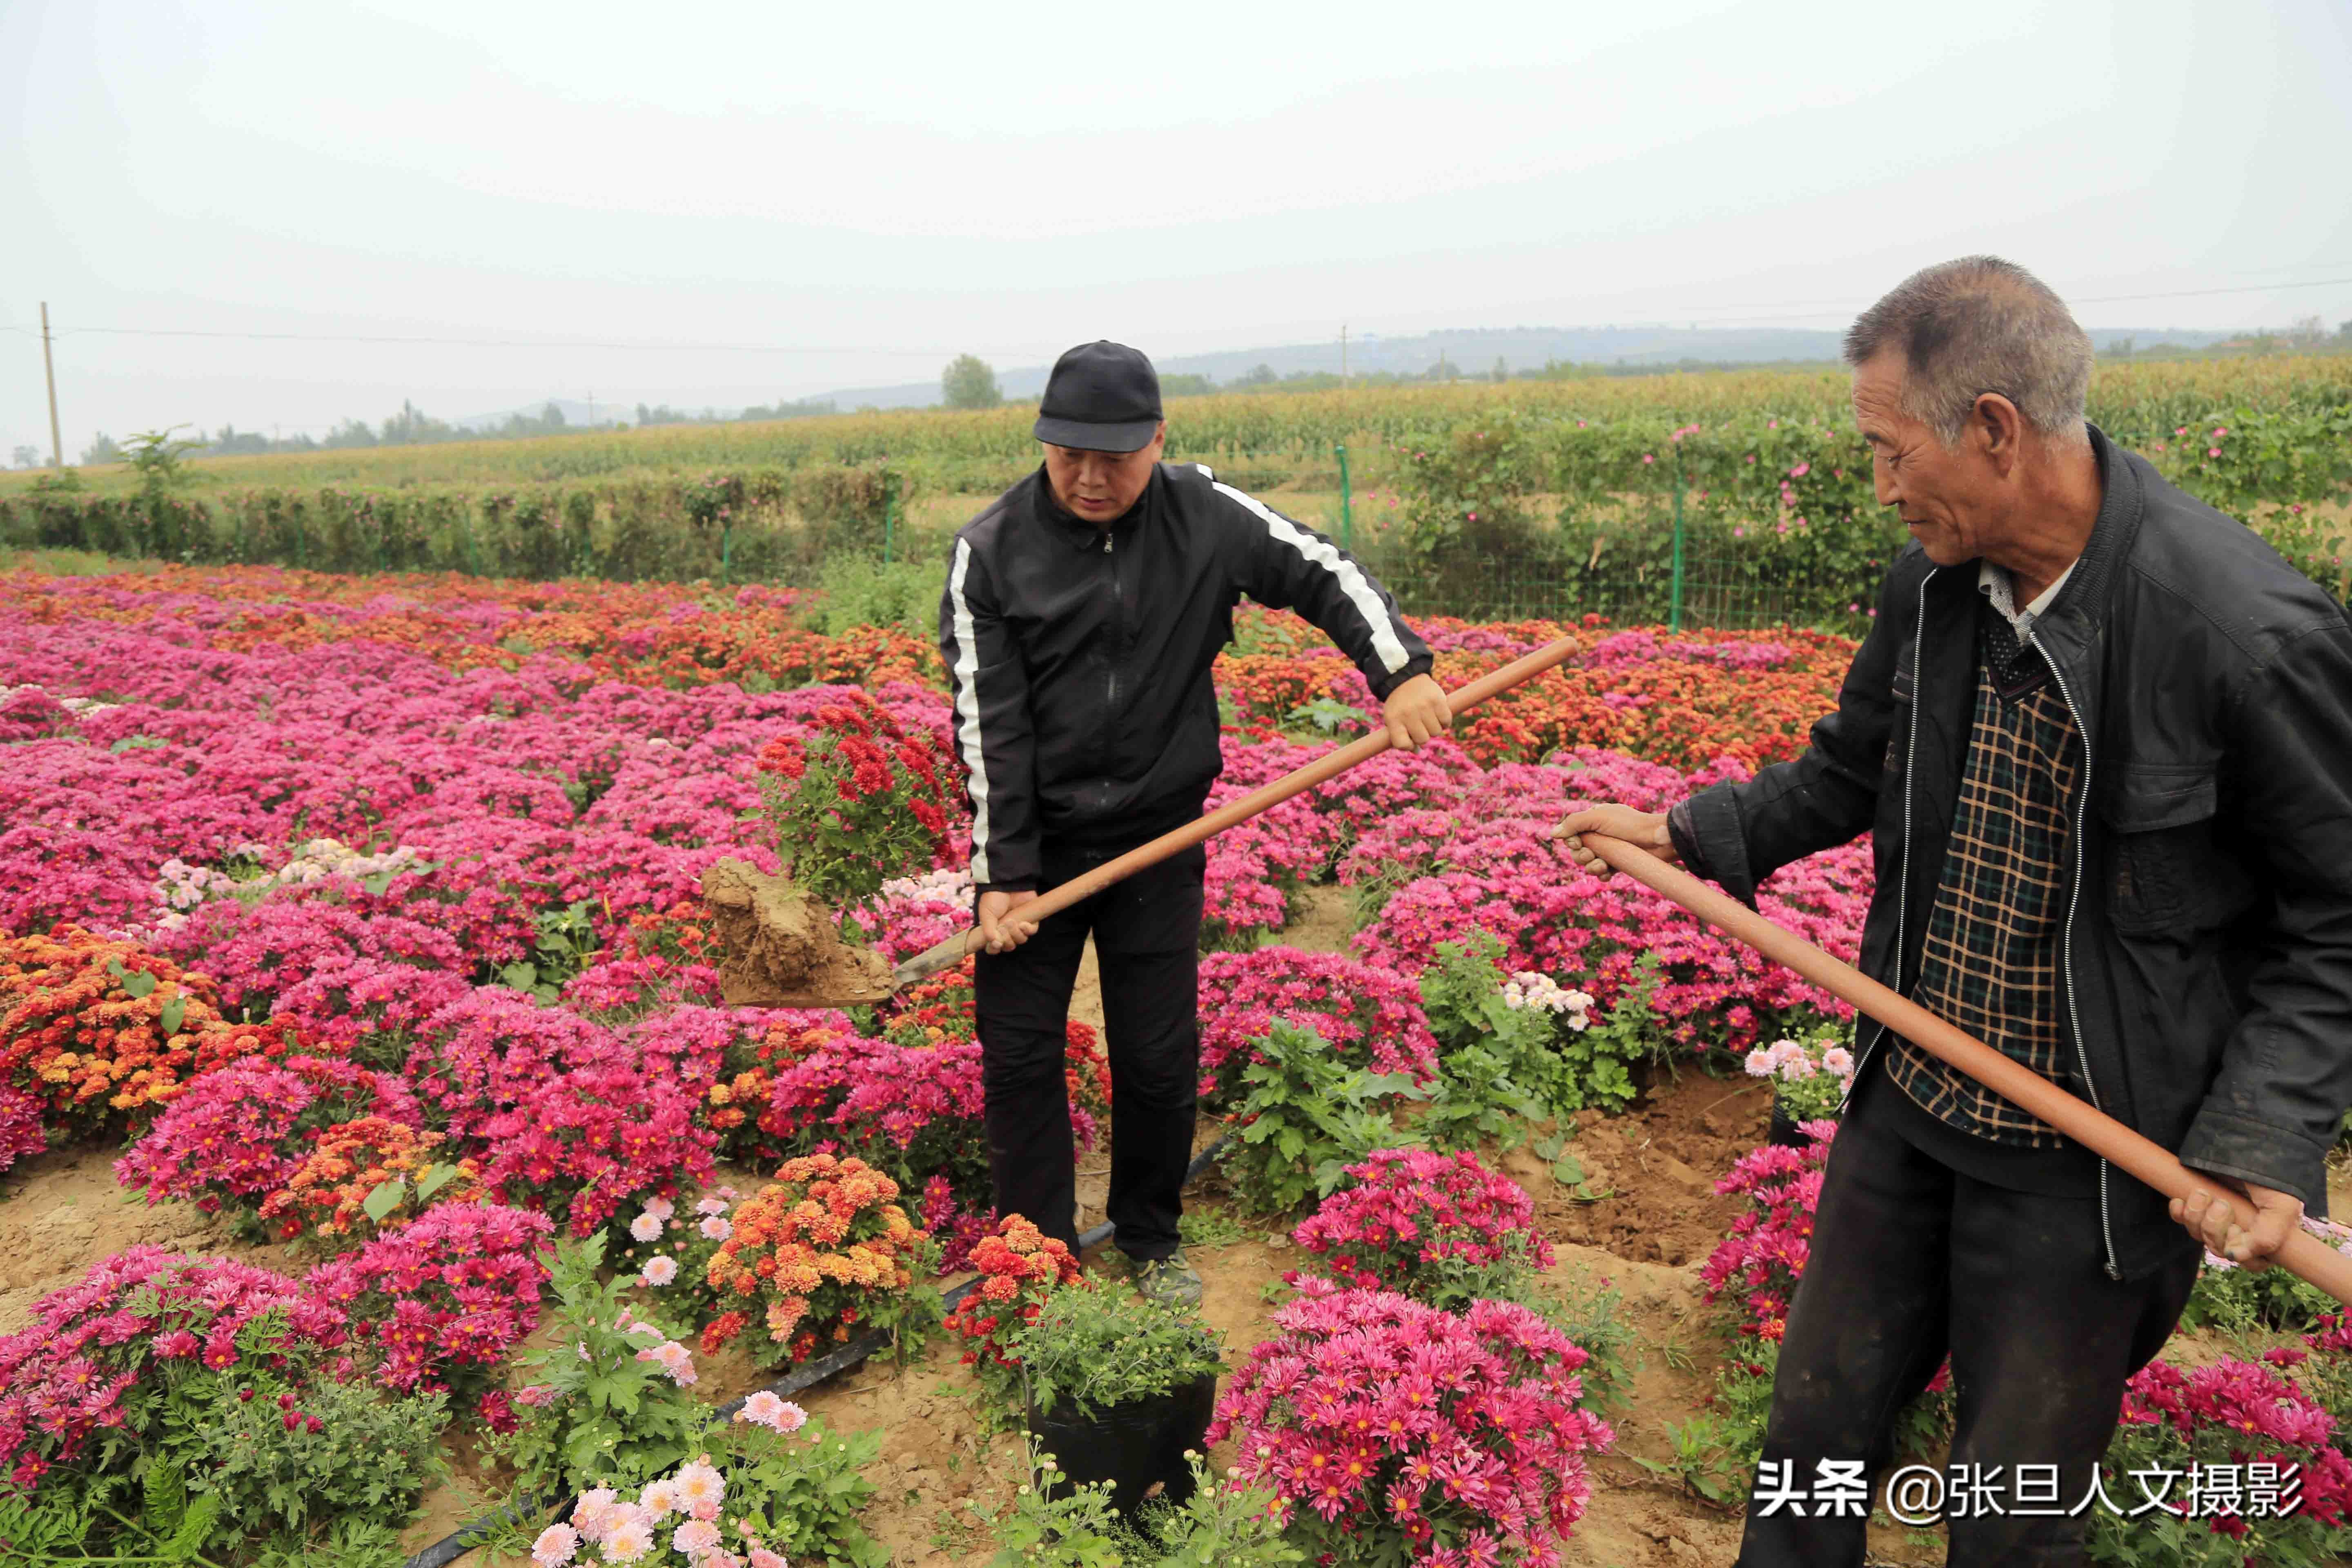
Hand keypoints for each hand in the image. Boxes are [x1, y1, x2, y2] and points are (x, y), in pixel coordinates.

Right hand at [978, 890, 1040, 953]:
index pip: (994, 948)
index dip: (994, 949)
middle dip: (1006, 940)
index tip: (995, 944)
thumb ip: (988, 931)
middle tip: (1002, 926)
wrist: (1006, 883)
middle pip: (1009, 946)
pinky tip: (1023, 924)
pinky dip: (1027, 930)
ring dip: (1015, 934)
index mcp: (994, 931)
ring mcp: (1019, 926)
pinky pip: (1032, 931)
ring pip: (1020, 940)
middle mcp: (1007, 931)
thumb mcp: (986, 915)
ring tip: (1011, 921)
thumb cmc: (993, 898)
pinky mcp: (1031, 920)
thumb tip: (995, 944)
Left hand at [1382, 674, 1450, 751]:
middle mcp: (1408, 713)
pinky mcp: (1438, 700)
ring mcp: (1424, 706)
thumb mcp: (1393, 719)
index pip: (1402, 744)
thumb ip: (1402, 737)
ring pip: (1436, 732)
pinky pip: (1446, 721)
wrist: (1405, 679)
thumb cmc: (1399, 705)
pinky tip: (1437, 714)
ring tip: (1427, 718)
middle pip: (1422, 740)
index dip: (1408, 745)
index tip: (1409, 738)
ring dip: (1434, 728)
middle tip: (1419, 725)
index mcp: (1394, 719)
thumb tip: (1417, 751)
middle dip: (1423, 735)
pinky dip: (1444, 721)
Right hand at [1553, 804, 1678, 876]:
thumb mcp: (1598, 817)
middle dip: (1581, 855)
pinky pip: (1602, 874)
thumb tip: (1553, 834)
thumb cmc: (1629, 824)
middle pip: (1577, 851)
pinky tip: (1608, 872)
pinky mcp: (1618, 864)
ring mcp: (1609, 850)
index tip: (1579, 842)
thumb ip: (1573, 824)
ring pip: (1588, 864)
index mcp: (1594, 820)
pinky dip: (1602, 875)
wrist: (1657, 839)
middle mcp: (1600, 835)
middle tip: (1592, 854)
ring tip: (1603, 864)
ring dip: (1592, 866)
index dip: (1572, 841)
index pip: (1572, 834)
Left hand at [2172, 1174, 2302, 1268]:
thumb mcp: (2281, 1207)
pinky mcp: (2197, 1202)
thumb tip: (2235, 1257)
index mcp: (2266, 1234)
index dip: (2239, 1252)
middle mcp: (2240, 1228)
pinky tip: (2180, 1200)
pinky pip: (2180, 1218)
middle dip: (2214, 1229)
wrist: (2248, 1141)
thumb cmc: (2272, 1175)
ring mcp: (2216, 1215)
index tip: (2237, 1230)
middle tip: (2221, 1204)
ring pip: (2198, 1234)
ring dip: (2197, 1216)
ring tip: (2205, 1194)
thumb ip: (2267, 1237)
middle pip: (2218, 1249)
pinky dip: (2179, 1211)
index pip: (2250, 1262)